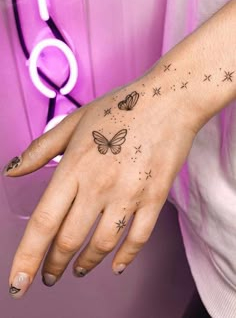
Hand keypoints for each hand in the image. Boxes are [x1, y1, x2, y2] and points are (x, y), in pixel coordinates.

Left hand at [5, 68, 198, 298]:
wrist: (167, 101)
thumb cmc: (120, 108)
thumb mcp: (74, 122)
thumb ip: (41, 149)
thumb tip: (12, 171)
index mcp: (75, 167)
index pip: (44, 222)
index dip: (27, 257)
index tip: (18, 282)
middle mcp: (99, 185)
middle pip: (69, 240)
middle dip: (54, 265)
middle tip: (49, 274)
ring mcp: (129, 194)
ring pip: (102, 245)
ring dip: (86, 263)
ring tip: (78, 269)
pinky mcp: (154, 198)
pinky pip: (138, 238)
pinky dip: (125, 257)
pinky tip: (115, 265)